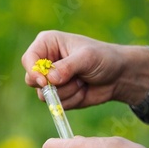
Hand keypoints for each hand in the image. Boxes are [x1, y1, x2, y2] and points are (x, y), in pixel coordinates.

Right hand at [22, 30, 148, 107]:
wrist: (119, 76)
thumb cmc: (104, 58)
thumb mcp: (87, 57)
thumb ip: (67, 67)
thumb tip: (50, 79)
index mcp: (47, 44)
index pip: (29, 59)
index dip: (33, 71)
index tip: (44, 82)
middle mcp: (45, 62)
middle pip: (31, 79)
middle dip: (50, 85)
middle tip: (70, 81)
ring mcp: (50, 80)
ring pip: (44, 95)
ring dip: (67, 92)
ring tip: (82, 81)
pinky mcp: (57, 95)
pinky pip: (56, 104)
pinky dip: (72, 100)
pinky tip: (83, 90)